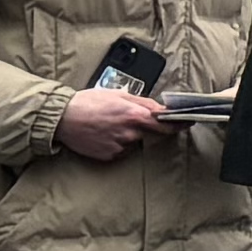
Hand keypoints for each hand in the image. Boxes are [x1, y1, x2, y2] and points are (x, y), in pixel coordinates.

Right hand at [53, 86, 172, 163]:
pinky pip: (121, 149)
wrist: (63, 119)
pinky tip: (104, 133)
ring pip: (134, 141)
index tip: (189, 122)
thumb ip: (143, 101)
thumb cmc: (89, 102)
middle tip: (129, 118)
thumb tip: (160, 107)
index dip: (179, 123)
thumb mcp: (118, 94)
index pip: (166, 123)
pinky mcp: (110, 156)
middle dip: (147, 126)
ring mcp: (120, 146)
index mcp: (134, 115)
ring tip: (109, 123)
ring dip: (129, 133)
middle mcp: (130, 133)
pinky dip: (117, 142)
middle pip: (150, 132)